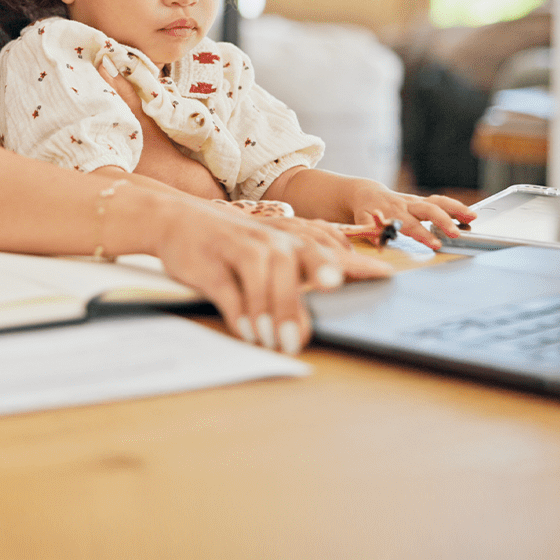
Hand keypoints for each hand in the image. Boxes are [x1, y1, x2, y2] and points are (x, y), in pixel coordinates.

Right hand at [147, 196, 384, 354]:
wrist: (174, 219)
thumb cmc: (231, 242)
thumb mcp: (267, 249)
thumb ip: (299, 268)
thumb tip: (334, 290)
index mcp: (286, 241)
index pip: (327, 250)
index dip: (356, 263)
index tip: (385, 276)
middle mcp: (267, 241)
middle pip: (292, 263)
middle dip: (303, 289)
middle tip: (314, 317)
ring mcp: (237, 248)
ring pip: (259, 274)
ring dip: (269, 309)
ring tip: (276, 340)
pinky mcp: (210, 263)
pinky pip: (227, 288)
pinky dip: (238, 311)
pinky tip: (247, 331)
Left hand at [343, 180, 474, 249]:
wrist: (368, 194)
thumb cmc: (365, 211)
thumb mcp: (361, 221)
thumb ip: (370, 232)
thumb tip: (379, 244)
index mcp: (393, 212)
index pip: (411, 225)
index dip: (423, 234)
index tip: (436, 244)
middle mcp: (407, 205)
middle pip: (428, 210)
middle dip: (444, 221)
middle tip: (456, 234)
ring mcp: (417, 201)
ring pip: (438, 201)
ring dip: (456, 209)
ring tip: (473, 217)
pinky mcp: (423, 200)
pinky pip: (441, 201)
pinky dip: (456, 207)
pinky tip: (470, 214)